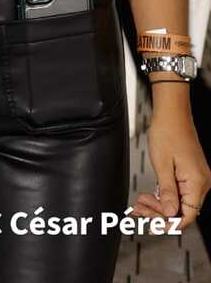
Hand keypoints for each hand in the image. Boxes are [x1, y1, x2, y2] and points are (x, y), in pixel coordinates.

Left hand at [131, 101, 210, 228]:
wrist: (171, 112)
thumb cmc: (167, 132)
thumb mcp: (162, 164)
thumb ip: (166, 191)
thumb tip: (168, 214)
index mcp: (197, 183)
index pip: (187, 215)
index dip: (170, 223)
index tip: (152, 227)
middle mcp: (201, 182)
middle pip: (182, 209)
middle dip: (159, 213)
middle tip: (138, 210)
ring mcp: (196, 177)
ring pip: (178, 201)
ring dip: (159, 204)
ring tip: (139, 203)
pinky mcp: (190, 172)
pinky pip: (178, 190)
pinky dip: (163, 194)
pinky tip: (148, 195)